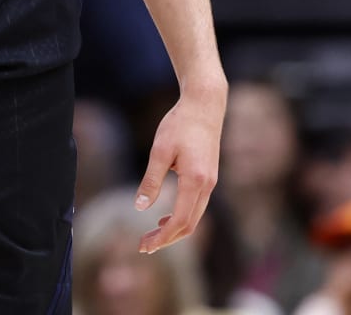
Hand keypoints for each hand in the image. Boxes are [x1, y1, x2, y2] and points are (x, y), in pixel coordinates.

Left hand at [133, 84, 223, 252]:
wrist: (205, 105)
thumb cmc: (180, 124)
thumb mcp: (160, 151)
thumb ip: (151, 180)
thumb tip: (139, 207)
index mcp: (195, 181)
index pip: (180, 221)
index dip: (163, 238)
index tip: (145, 246)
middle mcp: (207, 186)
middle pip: (190, 225)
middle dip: (167, 239)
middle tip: (144, 246)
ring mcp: (210, 182)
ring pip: (195, 217)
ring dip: (174, 230)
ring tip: (152, 236)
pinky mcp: (209, 177)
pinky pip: (196, 206)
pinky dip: (182, 218)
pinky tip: (164, 218)